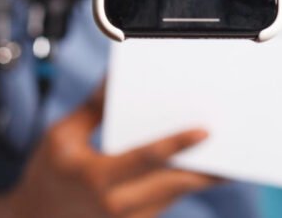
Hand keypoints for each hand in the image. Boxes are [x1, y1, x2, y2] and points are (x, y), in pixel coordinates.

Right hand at [4, 86, 218, 217]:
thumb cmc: (48, 175)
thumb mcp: (62, 135)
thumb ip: (93, 108)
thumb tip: (114, 77)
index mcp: (96, 178)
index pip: (146, 158)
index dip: (178, 144)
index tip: (205, 131)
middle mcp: (116, 205)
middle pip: (173, 183)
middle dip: (206, 168)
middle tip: (233, 147)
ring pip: (174, 195)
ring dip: (197, 176)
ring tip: (222, 155)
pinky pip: (165, 203)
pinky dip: (179, 184)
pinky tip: (195, 168)